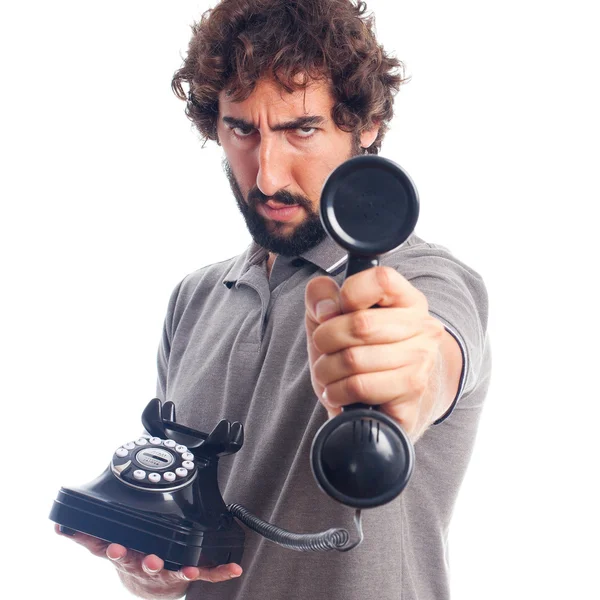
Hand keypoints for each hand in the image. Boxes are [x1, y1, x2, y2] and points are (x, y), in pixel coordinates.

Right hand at [55, 524, 241, 594]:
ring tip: (187, 570)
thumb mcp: (103, 548)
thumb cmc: (130, 557)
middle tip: (144, 557)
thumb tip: (58, 525)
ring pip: (169, 571)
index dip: (112, 550)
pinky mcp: (185, 574)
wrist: (148, 588)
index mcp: (123, 554)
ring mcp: (164, 571)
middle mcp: (141, 564)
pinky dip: (219, 571)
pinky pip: (204, 573)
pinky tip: (234, 568)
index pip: (111, 551)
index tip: (113, 546)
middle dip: (141, 560)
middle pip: (139, 563)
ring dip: (177, 570)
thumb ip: (84, 536)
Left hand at [305, 266, 445, 441]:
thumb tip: (325, 309)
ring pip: (354, 359)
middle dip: (326, 339)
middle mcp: (422, 326)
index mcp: (406, 299)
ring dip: (327, 369)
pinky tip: (339, 391)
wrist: (379, 402)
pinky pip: (359, 387)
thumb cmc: (354, 350)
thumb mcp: (329, 315)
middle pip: (360, 324)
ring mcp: (421, 361)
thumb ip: (320, 296)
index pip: (381, 280)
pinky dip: (337, 391)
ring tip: (329, 372)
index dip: (349, 294)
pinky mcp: (411, 392)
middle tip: (324, 348)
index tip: (338, 310)